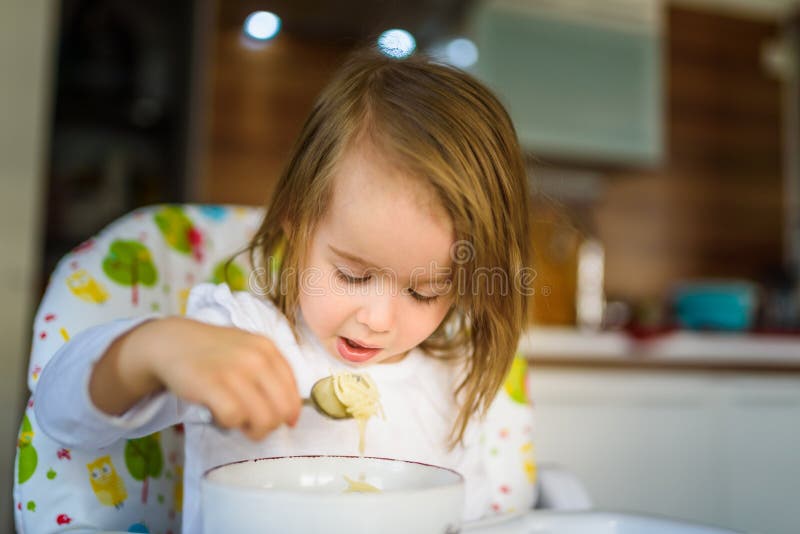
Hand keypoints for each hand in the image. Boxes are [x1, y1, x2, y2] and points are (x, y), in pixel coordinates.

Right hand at [92, 317, 301, 440]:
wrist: (172, 342)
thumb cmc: (213, 353)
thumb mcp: (249, 352)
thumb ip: (271, 375)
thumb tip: (292, 414)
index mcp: (268, 349)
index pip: (294, 392)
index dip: (290, 413)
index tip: (282, 421)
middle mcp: (256, 358)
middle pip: (283, 410)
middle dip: (271, 425)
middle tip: (254, 423)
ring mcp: (235, 371)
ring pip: (264, 419)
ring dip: (251, 429)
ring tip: (237, 419)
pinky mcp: (212, 384)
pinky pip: (234, 418)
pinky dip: (228, 423)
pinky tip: (219, 414)